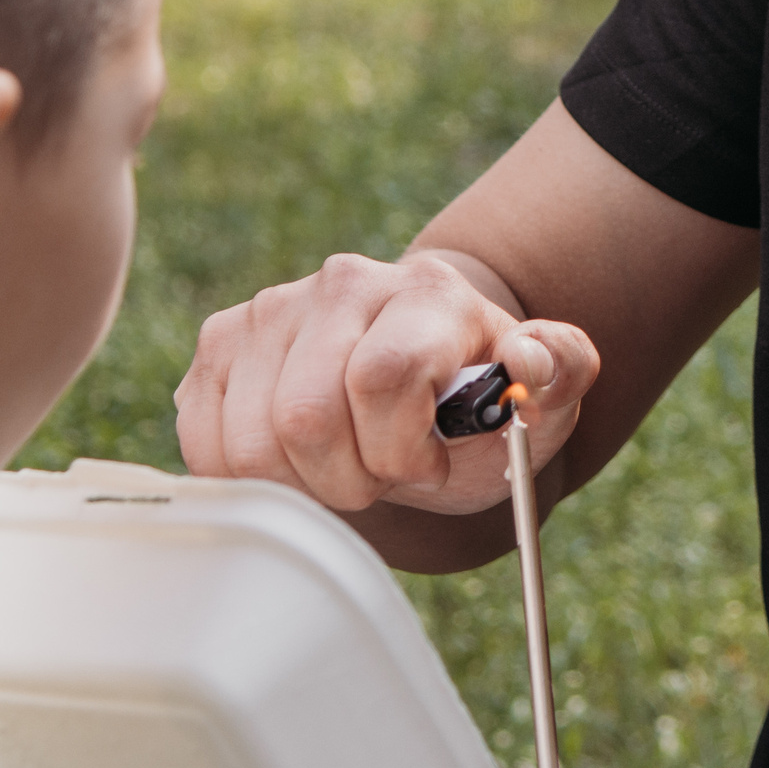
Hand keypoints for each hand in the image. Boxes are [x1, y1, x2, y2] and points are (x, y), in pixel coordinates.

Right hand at [174, 252, 599, 514]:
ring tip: (346, 463)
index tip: (429, 466)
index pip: (381, 376)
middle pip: (305, 416)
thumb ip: (562, 367)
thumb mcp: (547, 392)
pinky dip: (253, 478)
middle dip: (352, 478)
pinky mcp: (219, 348)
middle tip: (384, 475)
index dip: (402, 450)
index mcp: (425, 292)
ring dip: (303, 483)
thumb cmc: (480, 400)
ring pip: (250, 440)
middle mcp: (341, 284)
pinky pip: (206, 443)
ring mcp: (270, 311)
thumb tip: (529, 361)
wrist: (424, 383)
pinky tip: (298, 461)